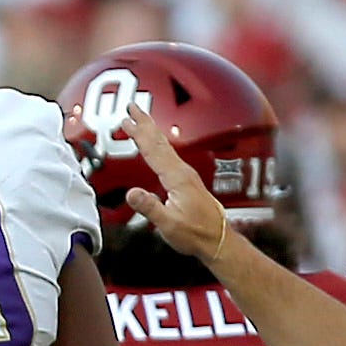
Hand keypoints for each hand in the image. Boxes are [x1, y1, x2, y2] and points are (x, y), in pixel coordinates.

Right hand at [125, 102, 235, 263]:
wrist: (218, 240)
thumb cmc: (195, 234)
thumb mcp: (169, 224)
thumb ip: (150, 208)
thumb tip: (131, 192)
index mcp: (177, 179)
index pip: (154, 151)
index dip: (138, 135)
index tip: (126, 120)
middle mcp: (182, 172)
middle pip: (159, 142)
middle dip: (145, 123)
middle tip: (132, 106)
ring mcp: (185, 176)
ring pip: (164, 147)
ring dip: (150, 131)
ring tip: (139, 119)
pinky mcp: (185, 182)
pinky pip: (167, 156)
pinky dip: (156, 145)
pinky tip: (154, 146)